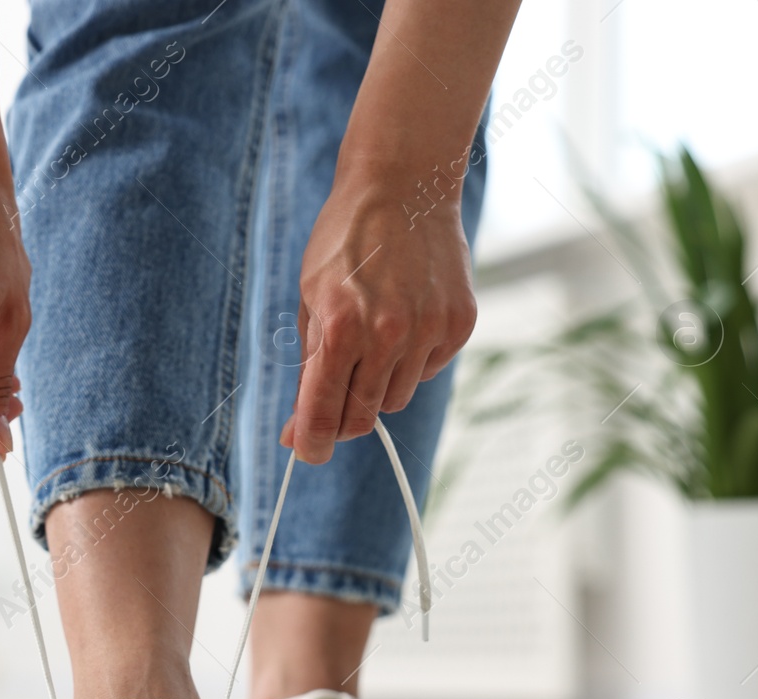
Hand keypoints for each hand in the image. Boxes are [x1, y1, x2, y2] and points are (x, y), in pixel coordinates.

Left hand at [282, 171, 476, 463]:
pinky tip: (404, 319)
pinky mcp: (459, 325)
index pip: (324, 412)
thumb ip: (307, 369)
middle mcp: (388, 334)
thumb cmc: (344, 243)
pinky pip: (426, 371)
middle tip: (331, 401)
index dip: (311, 443)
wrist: (403, 186)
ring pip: (395, 398)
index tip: (306, 453)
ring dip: (377, 384)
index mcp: (341, 327)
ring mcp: (429, 330)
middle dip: (341, 418)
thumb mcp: (310, 299)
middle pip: (362, 416)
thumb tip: (298, 433)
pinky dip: (410, 360)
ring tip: (371, 337)